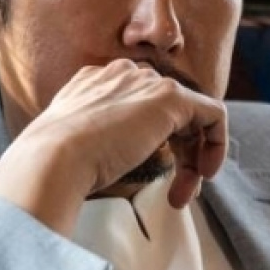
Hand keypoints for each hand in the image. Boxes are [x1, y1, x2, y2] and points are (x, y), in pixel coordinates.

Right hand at [0, 60, 228, 235]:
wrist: (53, 159)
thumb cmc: (56, 166)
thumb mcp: (75, 148)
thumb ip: (93, 144)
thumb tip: (104, 163)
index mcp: (94, 83)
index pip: (138, 106)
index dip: (153, 145)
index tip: (151, 178)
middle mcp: (121, 74)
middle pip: (167, 112)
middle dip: (179, 155)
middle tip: (176, 194)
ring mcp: (146, 83)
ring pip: (190, 117)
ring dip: (194, 160)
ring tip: (184, 194)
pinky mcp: (170, 98)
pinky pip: (213, 114)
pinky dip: (217, 144)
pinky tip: (206, 173)